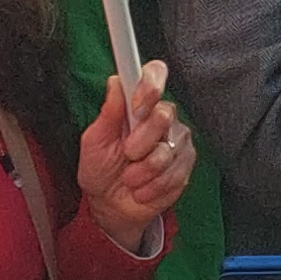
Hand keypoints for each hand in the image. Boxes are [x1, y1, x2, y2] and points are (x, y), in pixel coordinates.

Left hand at [77, 64, 194, 247]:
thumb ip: (108, 113)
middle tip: (126, 155)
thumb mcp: (94, 141)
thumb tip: (115, 82)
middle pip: (164, 115)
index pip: (156, 74)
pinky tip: (142, 189)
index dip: (151, 85)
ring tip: (130, 178)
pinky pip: (175, 174)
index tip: (136, 107)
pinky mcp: (186, 165)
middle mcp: (162, 116)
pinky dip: (152, 187)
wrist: (110, 205)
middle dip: (139, 142)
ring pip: (167, 150)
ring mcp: (178, 140)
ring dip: (142, 171)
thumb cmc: (100, 169)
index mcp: (139, 103)